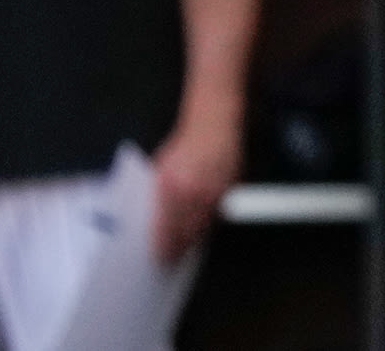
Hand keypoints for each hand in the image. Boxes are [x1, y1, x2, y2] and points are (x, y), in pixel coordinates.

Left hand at [150, 113, 239, 263]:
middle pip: (187, 234)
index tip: (159, 259)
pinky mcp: (230, 190)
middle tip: (171, 260)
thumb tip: (154, 219)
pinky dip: (206, 224)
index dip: (163, 248)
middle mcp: (194, 194)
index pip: (167, 229)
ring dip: (193, 239)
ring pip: (203, 227)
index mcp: (171, 188)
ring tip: (184, 248)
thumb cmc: (182, 144)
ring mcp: (215, 193)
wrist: (214, 124)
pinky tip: (199, 228)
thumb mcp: (160, 168)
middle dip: (178, 249)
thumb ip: (158, 194)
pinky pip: (216, 215)